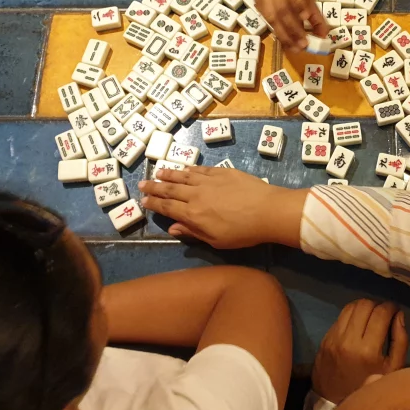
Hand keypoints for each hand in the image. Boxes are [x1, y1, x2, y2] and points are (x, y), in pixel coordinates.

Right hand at [139, 166, 305, 248]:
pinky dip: (189, 168)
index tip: (143, 201)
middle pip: (170, 190)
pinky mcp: (222, 172)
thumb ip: (193, 232)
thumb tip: (173, 228)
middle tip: (142, 184)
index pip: (167, 208)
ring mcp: (208, 181)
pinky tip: (184, 167)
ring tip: (157, 172)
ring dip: (168, 174)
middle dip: (155, 187)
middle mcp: (195, 195)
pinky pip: (200, 169)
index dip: (154, 204)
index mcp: (192, 214)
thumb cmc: (243, 232)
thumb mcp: (216, 241)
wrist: (267, 211)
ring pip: (183, 176)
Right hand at [256, 0, 327, 52]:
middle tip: (302, 46)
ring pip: (272, 19)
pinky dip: (278, 33)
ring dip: (284, 36)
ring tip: (294, 49)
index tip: (306, 20)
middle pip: (282, 12)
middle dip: (292, 31)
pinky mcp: (259, 5)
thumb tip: (324, 35)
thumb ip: (316, 14)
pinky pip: (268, 22)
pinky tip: (285, 43)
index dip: (299, 8)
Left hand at [313, 299, 407, 403]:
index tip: (395, 310)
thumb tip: (399, 315)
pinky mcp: (325, 338)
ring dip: (364, 306)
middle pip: (365, 304)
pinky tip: (358, 323)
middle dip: (378, 305)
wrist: (334, 403)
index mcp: (368, 350)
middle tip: (384, 314)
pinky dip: (352, 314)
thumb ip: (400, 341)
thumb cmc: (369, 388)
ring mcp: (334, 338)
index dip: (391, 307)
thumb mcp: (392, 371)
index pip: (381, 313)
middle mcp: (349, 340)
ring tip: (371, 316)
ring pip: (351, 306)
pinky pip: (340, 316)